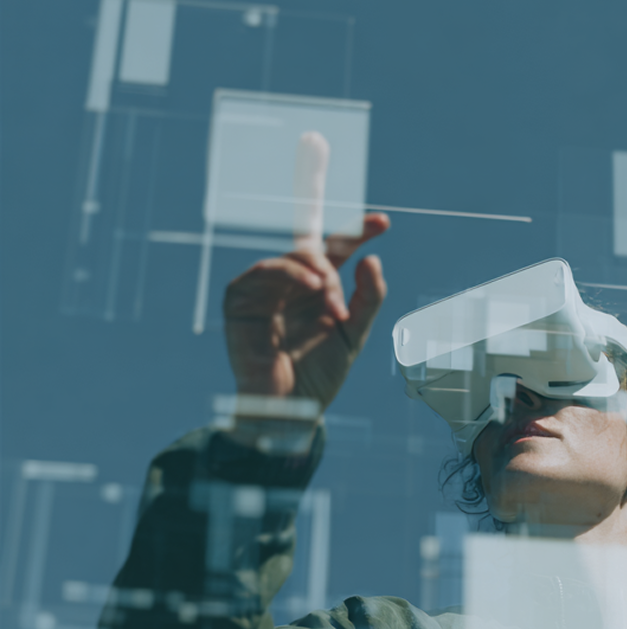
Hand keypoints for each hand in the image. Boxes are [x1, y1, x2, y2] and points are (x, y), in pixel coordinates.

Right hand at [223, 131, 388, 413]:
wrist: (291, 407)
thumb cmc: (321, 373)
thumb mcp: (355, 333)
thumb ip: (368, 297)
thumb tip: (372, 259)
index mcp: (320, 290)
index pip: (338, 250)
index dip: (359, 232)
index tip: (384, 221)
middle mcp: (293, 286)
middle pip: (314, 251)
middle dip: (331, 268)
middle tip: (339, 300)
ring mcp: (266, 291)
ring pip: (291, 259)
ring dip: (312, 270)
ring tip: (326, 289)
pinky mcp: (241, 300)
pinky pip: (261, 272)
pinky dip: (286, 272)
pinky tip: (309, 284)